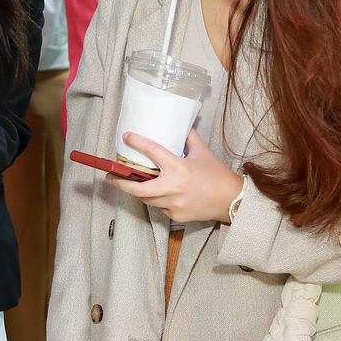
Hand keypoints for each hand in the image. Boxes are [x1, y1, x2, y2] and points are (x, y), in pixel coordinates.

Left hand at [109, 129, 242, 223]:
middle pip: (138, 188)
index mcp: (178, 167)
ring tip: (132, 184)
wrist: (231, 200)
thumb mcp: (203, 153)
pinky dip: (158, 200)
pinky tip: (160, 195)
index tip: (127, 137)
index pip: (152, 151)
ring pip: (147, 199)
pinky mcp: (176, 215)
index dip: (137, 142)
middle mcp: (173, 186)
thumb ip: (189, 138)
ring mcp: (173, 203)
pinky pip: (160, 208)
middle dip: (120, 183)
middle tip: (110, 176)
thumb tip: (180, 125)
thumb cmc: (217, 175)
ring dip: (139, 191)